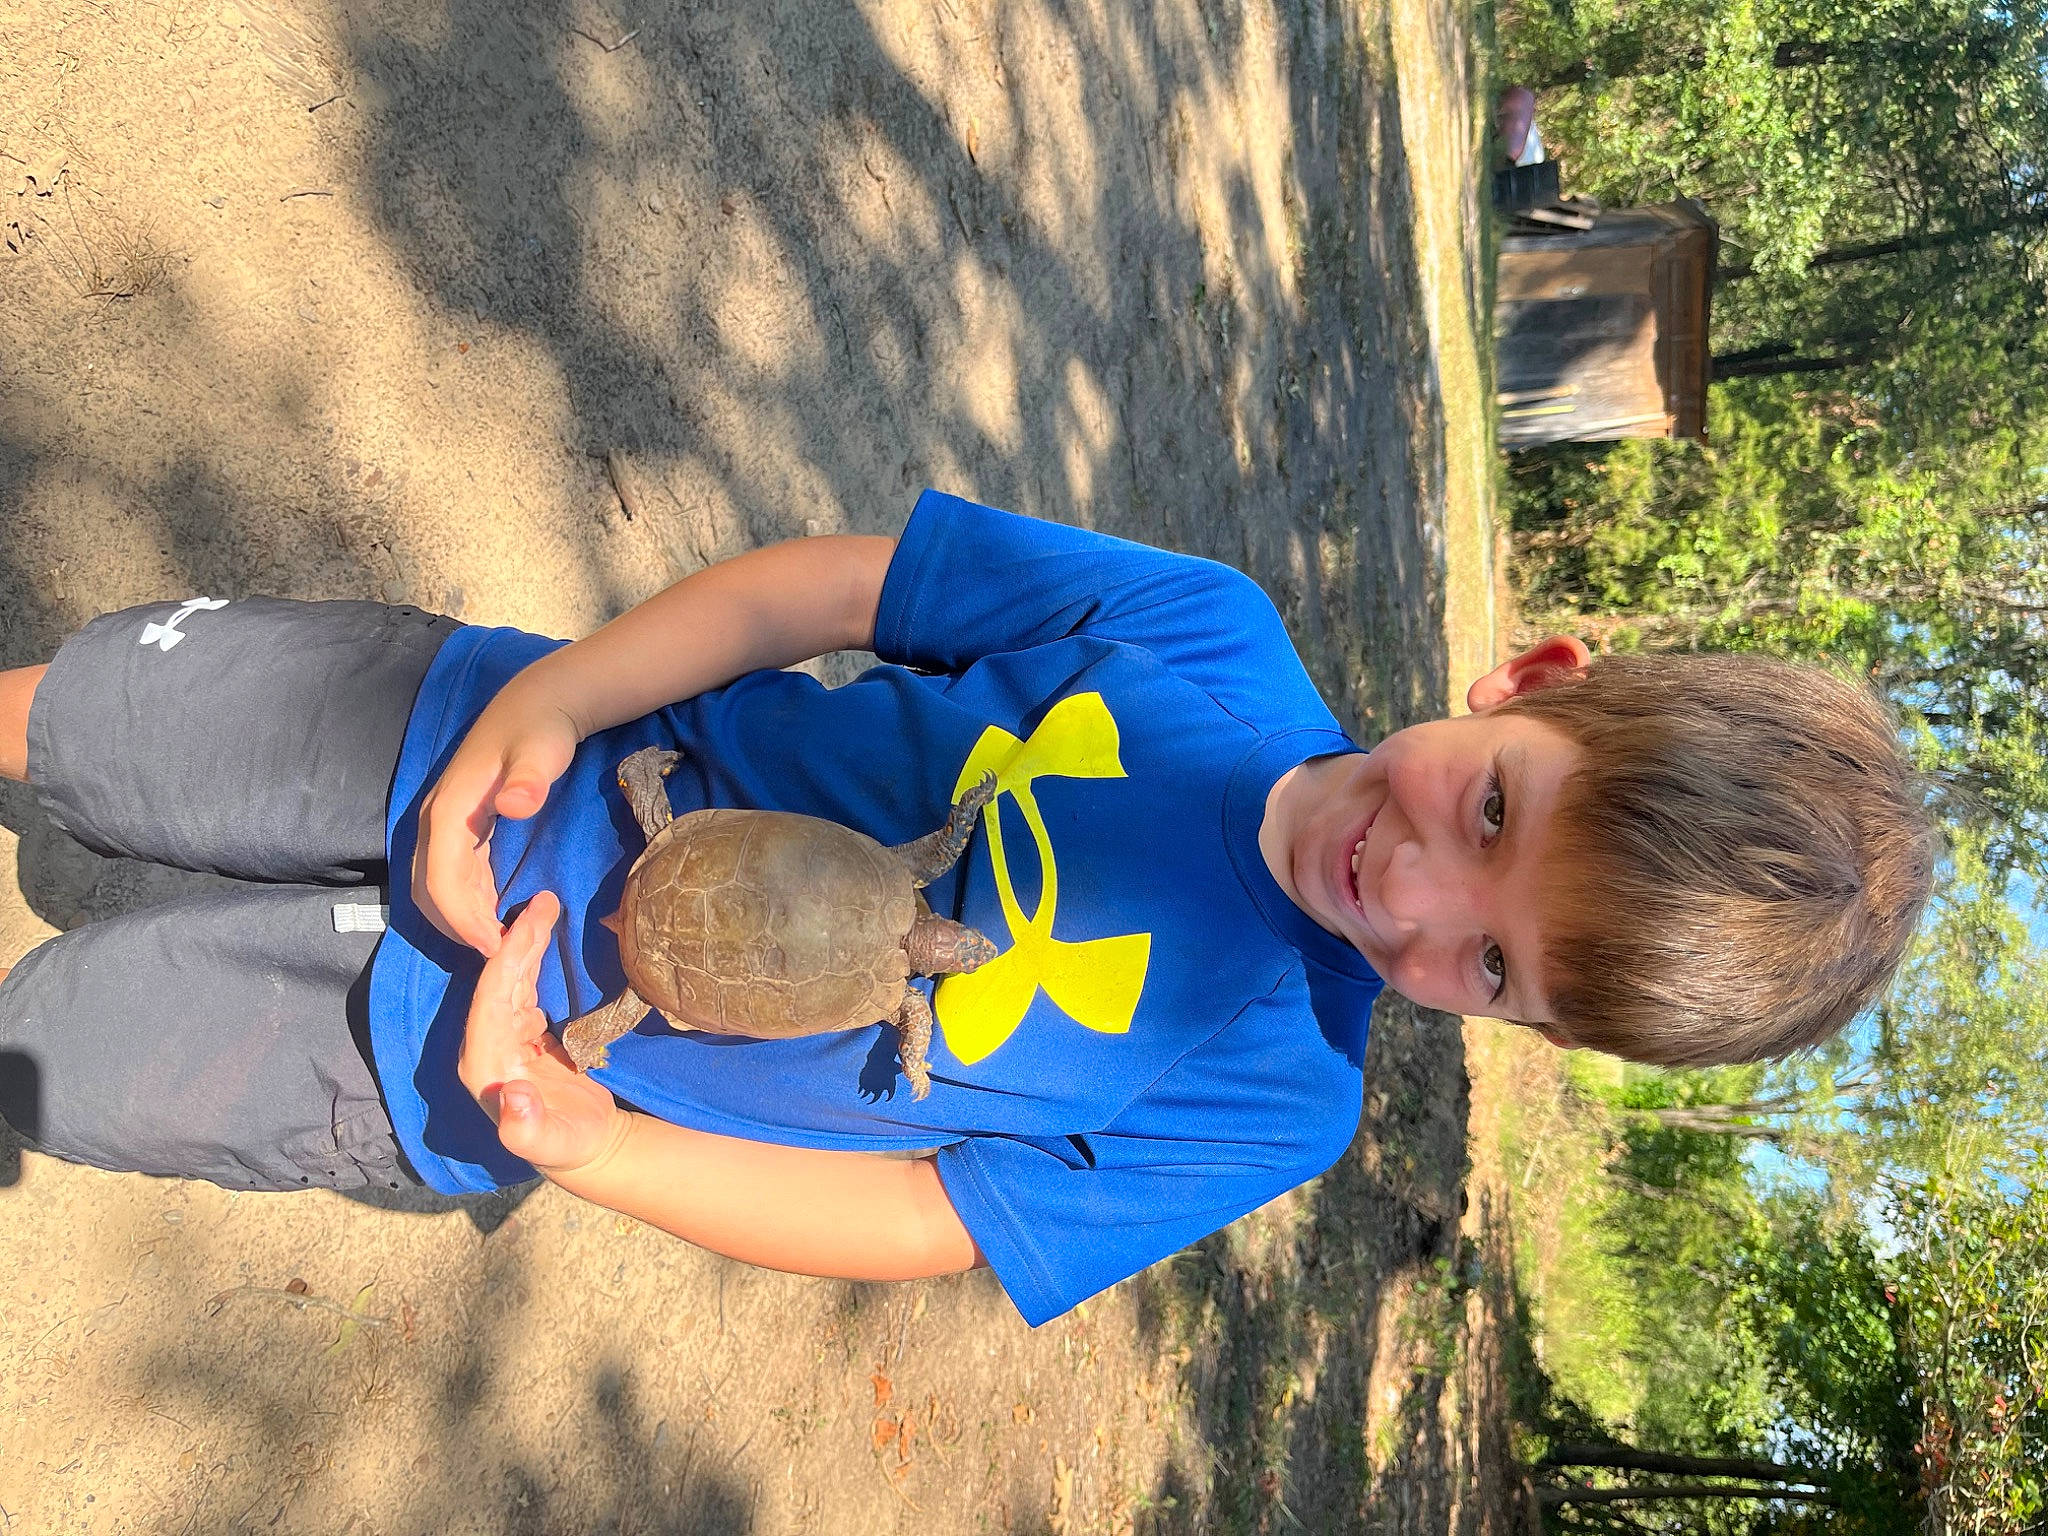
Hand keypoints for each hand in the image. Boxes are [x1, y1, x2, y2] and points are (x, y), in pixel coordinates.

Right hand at [413, 678, 580, 954]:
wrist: (537, 704)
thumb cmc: (541, 729)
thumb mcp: (542, 751)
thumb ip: (530, 779)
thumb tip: (516, 805)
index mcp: (448, 811)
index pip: (441, 881)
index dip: (463, 920)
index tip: (494, 947)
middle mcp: (436, 821)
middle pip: (429, 891)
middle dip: (457, 927)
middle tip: (500, 953)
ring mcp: (443, 825)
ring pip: (435, 887)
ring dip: (459, 919)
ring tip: (499, 942)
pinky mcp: (457, 828)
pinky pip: (450, 876)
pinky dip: (466, 902)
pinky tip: (495, 916)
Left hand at [457, 892, 624, 1173]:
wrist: (585, 1149)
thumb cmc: (570, 1145)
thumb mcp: (552, 1142)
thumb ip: (525, 1128)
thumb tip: (510, 1096)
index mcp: (486, 1065)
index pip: (492, 999)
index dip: (510, 958)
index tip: (534, 921)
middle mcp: (485, 1047)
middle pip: (498, 983)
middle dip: (518, 940)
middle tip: (545, 900)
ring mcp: (501, 1040)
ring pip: (508, 981)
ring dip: (525, 945)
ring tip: (546, 908)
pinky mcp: (520, 1036)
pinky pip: (521, 988)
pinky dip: (532, 960)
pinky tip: (543, 938)